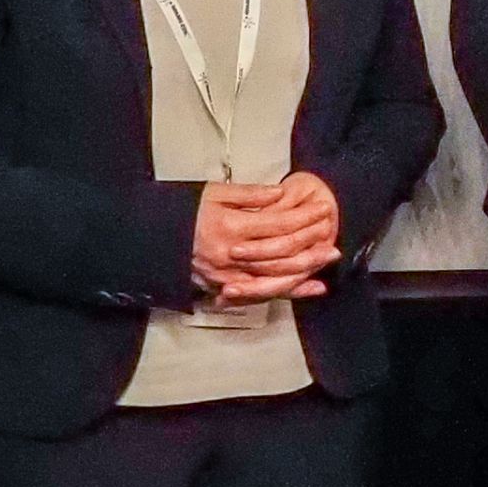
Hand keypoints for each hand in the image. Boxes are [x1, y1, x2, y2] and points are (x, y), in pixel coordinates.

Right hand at [194, 175, 341, 304]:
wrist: (154, 239)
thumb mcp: (214, 192)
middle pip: (282, 252)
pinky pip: (264, 293)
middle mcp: (232, 255)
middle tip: (333, 236)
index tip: (323, 209)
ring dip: (306, 269)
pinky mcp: (226, 288)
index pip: (278, 223)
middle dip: (311, 244)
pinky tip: (310, 289)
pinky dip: (289, 292)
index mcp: (231, 227)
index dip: (304, 217)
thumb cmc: (186, 211)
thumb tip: (281, 194)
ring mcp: (229, 276)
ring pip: (276, 276)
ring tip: (328, 260)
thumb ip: (249, 195)